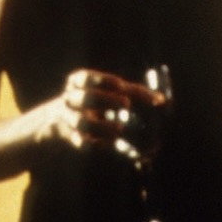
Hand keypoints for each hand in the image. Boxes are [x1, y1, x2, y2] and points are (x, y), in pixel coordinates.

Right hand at [48, 68, 165, 155]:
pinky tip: (110, 143)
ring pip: (80, 122)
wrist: (60, 119)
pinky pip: (80, 141)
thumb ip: (134, 92)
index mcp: (78, 83)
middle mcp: (70, 99)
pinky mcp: (71, 137)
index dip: (102, 80)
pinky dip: (94, 143)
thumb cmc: (96, 100)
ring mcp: (68, 119)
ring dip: (101, 126)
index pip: (85, 78)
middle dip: (105, 100)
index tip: (121, 85)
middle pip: (84, 98)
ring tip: (120, 128)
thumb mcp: (110, 91)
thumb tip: (160, 100)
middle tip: (127, 104)